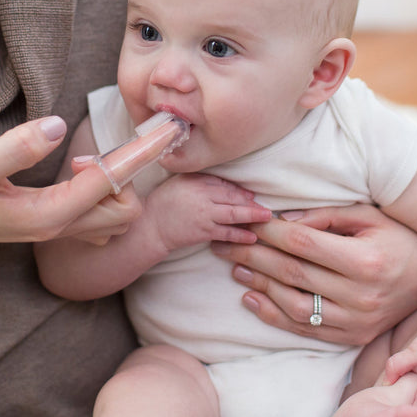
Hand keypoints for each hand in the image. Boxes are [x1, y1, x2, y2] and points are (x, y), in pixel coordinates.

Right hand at [0, 116, 136, 258]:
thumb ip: (16, 148)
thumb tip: (58, 126)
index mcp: (50, 214)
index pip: (110, 180)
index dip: (142, 151)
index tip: (169, 128)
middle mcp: (60, 227)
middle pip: (125, 208)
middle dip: (130, 173)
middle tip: (96, 146)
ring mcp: (56, 229)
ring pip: (114, 214)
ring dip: (116, 183)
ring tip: (84, 158)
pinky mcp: (50, 222)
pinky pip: (97, 213)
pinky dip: (105, 190)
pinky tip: (83, 170)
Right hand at [142, 174, 268, 253]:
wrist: (150, 225)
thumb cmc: (163, 202)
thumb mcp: (179, 182)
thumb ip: (200, 180)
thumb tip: (223, 183)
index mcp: (196, 182)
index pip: (224, 184)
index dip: (240, 190)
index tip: (251, 194)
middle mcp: (202, 197)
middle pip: (232, 198)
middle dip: (251, 203)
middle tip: (266, 207)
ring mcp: (204, 215)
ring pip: (233, 214)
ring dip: (251, 216)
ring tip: (266, 218)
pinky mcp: (202, 232)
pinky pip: (225, 233)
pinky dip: (240, 235)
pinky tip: (251, 237)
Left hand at [212, 204, 416, 344]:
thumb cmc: (396, 238)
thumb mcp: (367, 217)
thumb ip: (324, 217)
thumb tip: (281, 221)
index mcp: (366, 262)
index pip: (303, 245)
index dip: (268, 232)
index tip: (243, 221)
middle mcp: (361, 297)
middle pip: (292, 273)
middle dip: (251, 255)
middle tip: (222, 242)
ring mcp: (357, 322)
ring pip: (294, 305)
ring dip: (258, 285)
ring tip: (234, 267)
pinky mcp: (352, 338)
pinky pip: (304, 330)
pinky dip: (273, 315)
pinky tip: (251, 297)